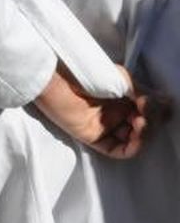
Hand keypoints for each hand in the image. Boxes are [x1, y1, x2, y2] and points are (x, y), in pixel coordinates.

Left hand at [32, 64, 157, 159]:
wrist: (54, 77)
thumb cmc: (85, 72)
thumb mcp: (121, 80)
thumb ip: (144, 95)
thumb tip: (168, 104)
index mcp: (123, 95)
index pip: (149, 111)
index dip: (158, 112)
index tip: (160, 106)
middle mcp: (116, 111)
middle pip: (144, 127)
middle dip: (152, 122)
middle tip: (148, 112)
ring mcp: (105, 125)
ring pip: (134, 140)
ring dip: (145, 135)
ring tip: (142, 122)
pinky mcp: (92, 136)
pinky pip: (117, 150)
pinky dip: (132, 147)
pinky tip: (136, 136)